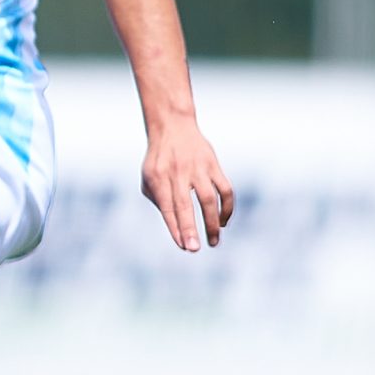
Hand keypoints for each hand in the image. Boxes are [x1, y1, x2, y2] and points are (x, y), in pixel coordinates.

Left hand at [142, 120, 233, 251]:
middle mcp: (178, 172)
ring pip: (208, 199)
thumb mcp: (147, 176)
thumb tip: (174, 225)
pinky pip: (225, 189)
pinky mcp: (213, 165)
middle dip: (190, 229)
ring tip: (213, 241)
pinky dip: (227, 207)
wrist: (173, 125)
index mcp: (158, 177)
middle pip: (185, 205)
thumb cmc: (158, 158)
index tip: (183, 246)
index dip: (175, 228)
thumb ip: (157, 199)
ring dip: (212, 222)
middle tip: (194, 249)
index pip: (167, 207)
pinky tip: (223, 222)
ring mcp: (197, 168)